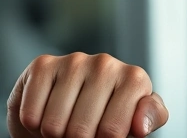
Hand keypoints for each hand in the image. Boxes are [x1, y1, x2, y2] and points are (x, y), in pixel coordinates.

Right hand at [7, 53, 167, 137]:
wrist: (71, 104)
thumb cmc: (108, 114)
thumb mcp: (134, 119)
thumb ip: (150, 118)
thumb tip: (140, 126)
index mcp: (135, 79)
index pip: (113, 131)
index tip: (104, 134)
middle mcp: (106, 63)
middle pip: (81, 130)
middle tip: (79, 131)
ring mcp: (74, 61)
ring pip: (53, 125)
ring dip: (53, 133)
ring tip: (64, 123)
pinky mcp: (43, 64)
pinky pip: (31, 113)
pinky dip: (33, 123)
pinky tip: (45, 112)